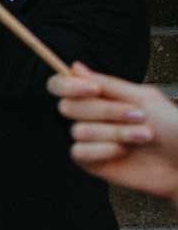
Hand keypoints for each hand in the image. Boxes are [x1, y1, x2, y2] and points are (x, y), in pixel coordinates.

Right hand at [51, 64, 177, 199]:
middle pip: (68, 107)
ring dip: (115, 132)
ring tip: (144, 136)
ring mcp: (91, 140)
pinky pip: (79, 152)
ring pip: (79, 130)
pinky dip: (102, 150)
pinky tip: (124, 152)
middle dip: (105, 111)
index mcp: (99, 97)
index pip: (61, 86)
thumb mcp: (144, 99)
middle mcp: (91, 117)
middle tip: (138, 115)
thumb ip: (108, 84)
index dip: (69, 86)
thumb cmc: (174, 129)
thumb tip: (74, 67)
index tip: (94, 89)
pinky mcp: (93, 162)